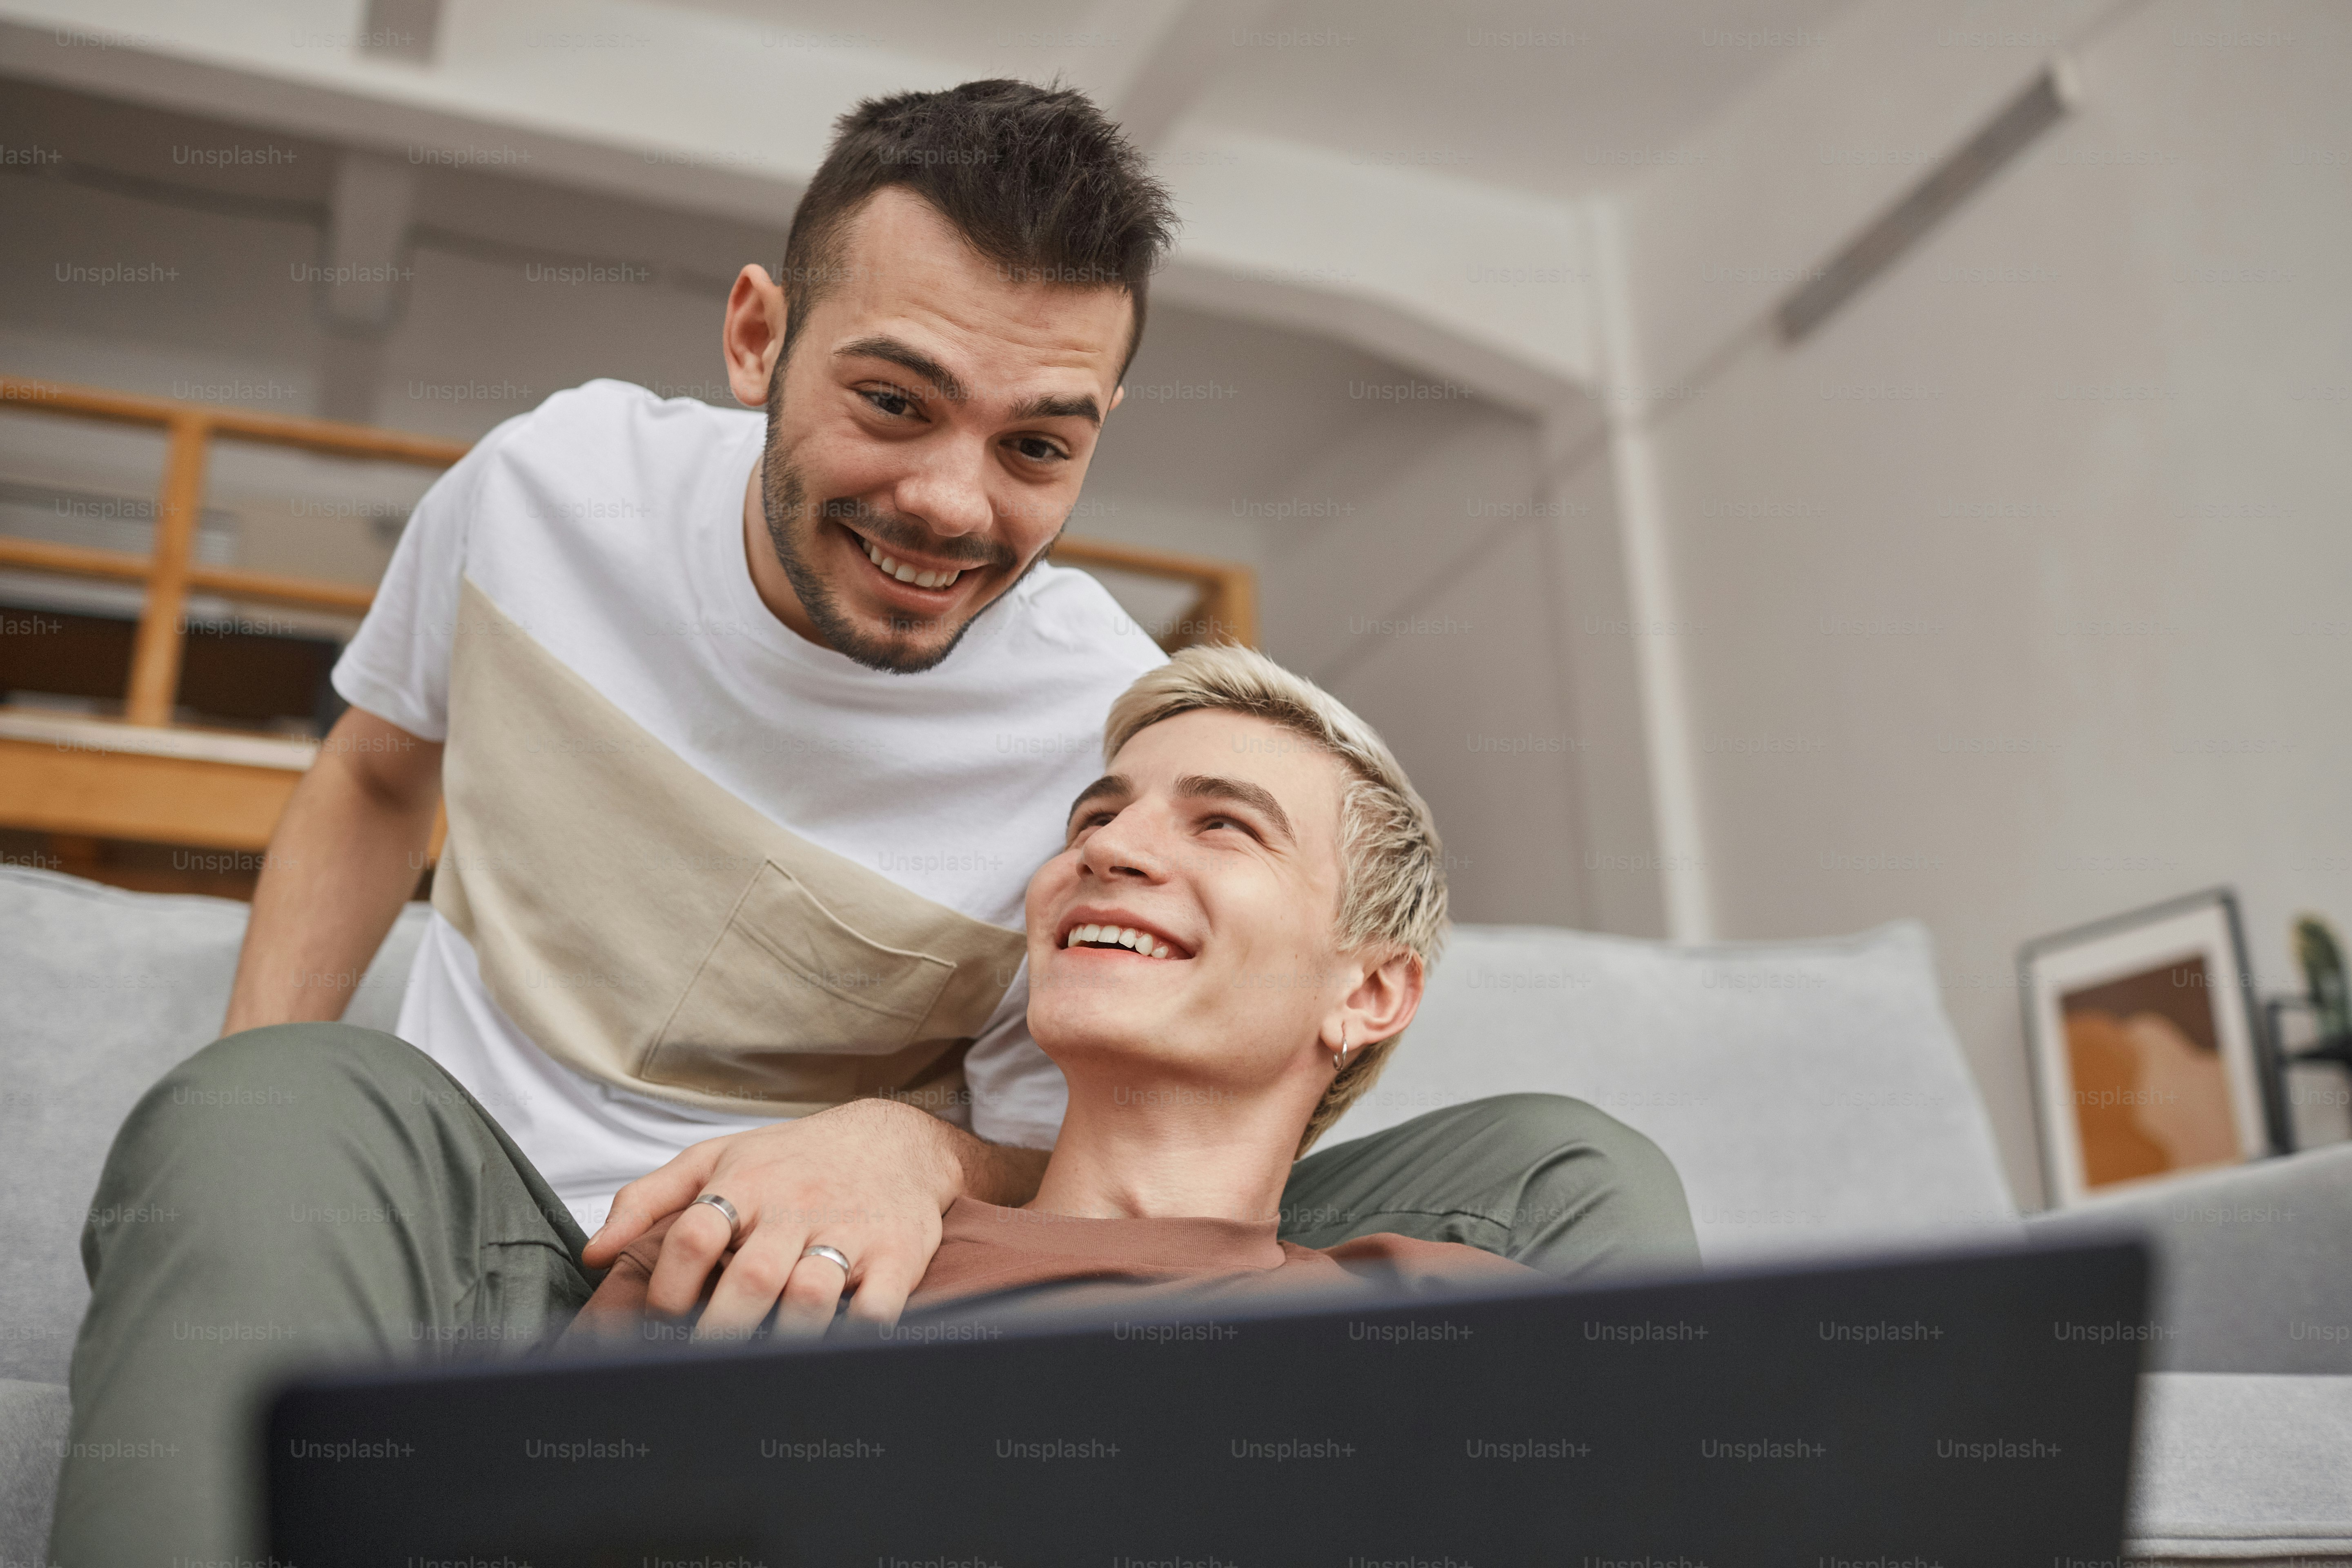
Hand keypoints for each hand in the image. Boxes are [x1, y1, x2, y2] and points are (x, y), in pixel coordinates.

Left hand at [581, 1097, 969, 1341]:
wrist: (897, 1141)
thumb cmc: (794, 1158)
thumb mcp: (717, 1158)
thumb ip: (649, 1199)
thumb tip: (593, 1254)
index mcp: (746, 1183)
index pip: (694, 1235)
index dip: (668, 1289)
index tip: (659, 1323)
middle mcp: (795, 1206)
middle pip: (750, 1276)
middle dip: (719, 1331)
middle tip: (701, 1367)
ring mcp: (849, 1231)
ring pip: (811, 1295)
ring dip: (781, 1339)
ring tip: (761, 1366)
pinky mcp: (897, 1256)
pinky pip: (876, 1308)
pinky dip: (852, 1337)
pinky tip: (829, 1351)